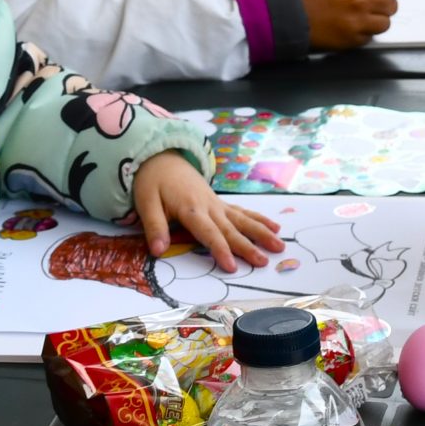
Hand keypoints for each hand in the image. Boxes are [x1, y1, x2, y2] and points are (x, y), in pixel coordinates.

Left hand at [132, 150, 284, 271]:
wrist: (162, 159)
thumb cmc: (152, 182)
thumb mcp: (146, 203)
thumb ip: (154, 227)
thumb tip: (158, 251)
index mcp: (191, 209)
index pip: (208, 233)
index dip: (220, 249)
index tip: (232, 266)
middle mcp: (209, 206)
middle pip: (231, 229)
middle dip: (248, 246)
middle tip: (264, 262)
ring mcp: (217, 204)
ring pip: (243, 220)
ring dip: (261, 233)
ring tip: (279, 245)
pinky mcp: (220, 203)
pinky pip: (242, 212)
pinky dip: (259, 219)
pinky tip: (274, 227)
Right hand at [298, 0, 403, 50]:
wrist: (280, 8)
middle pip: (392, 5)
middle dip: (382, 5)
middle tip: (369, 4)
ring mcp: (357, 20)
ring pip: (384, 23)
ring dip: (374, 21)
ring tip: (357, 16)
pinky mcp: (350, 39)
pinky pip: (368, 37)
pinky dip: (361, 34)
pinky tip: (346, 26)